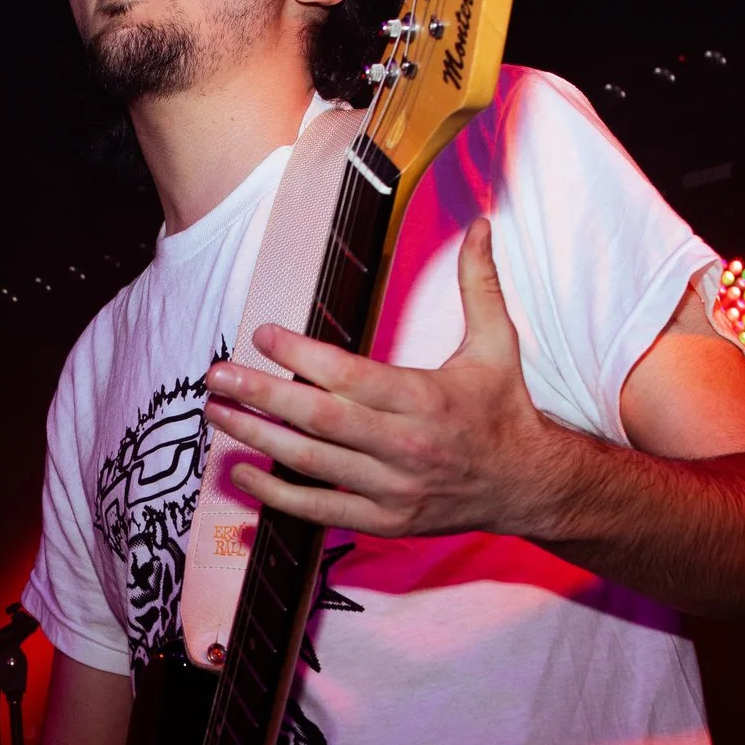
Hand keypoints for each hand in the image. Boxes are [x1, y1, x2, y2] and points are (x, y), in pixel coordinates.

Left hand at [201, 217, 573, 538]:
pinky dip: (275, 494)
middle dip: (260, 395)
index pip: (350, 376)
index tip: (262, 334)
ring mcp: (393, 488)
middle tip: (215, 375)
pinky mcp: (384, 520)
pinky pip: (319, 509)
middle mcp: (406, 446)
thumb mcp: (499, 345)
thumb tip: (479, 223)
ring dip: (256, 438)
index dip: (300, 356)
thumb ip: (481, 283)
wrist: (529, 487)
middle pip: (319, 420)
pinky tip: (239, 470)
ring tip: (216, 412)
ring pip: (311, 464)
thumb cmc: (504, 410)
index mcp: (427, 399)